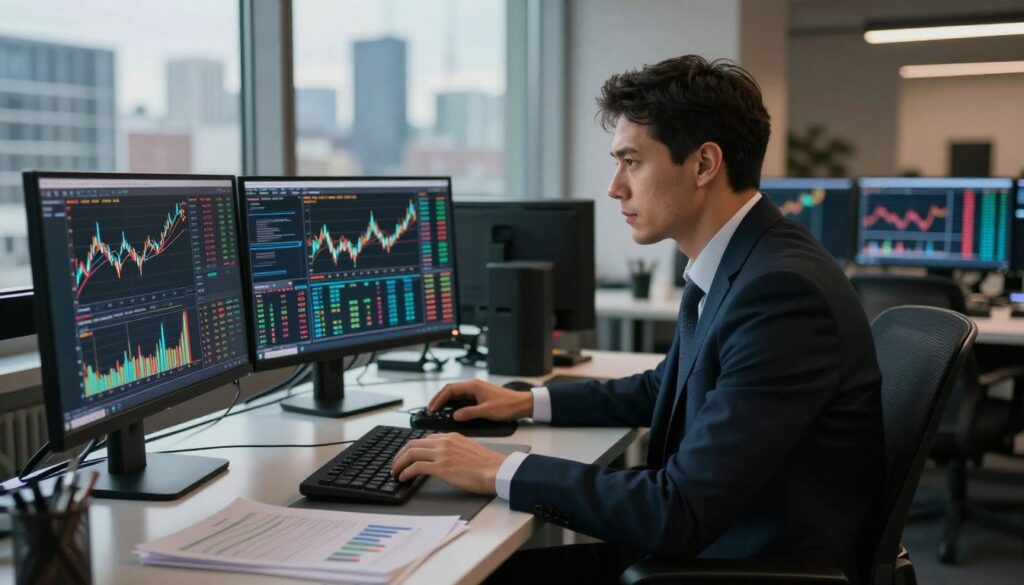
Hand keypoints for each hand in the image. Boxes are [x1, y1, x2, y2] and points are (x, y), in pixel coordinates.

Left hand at [390, 433, 505, 494]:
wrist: (497, 471)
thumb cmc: (489, 465)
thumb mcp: (469, 450)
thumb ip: (455, 450)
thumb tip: (446, 460)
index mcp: (451, 437)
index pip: (424, 439)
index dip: (412, 448)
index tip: (407, 457)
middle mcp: (444, 442)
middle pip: (413, 444)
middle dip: (400, 455)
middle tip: (395, 464)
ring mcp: (442, 454)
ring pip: (411, 453)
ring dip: (399, 464)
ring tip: (395, 473)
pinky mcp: (441, 467)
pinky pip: (416, 467)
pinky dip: (406, 472)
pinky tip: (403, 478)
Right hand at [428, 379, 532, 421]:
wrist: (522, 404)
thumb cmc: (508, 405)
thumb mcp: (487, 411)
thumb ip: (469, 413)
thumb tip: (455, 416)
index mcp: (474, 386)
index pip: (450, 390)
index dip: (439, 399)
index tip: (432, 408)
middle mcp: (474, 386)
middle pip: (450, 390)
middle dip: (439, 399)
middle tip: (430, 409)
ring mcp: (476, 391)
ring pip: (456, 394)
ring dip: (445, 402)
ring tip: (437, 411)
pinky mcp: (479, 396)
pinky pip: (462, 399)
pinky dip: (454, 404)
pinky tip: (451, 412)